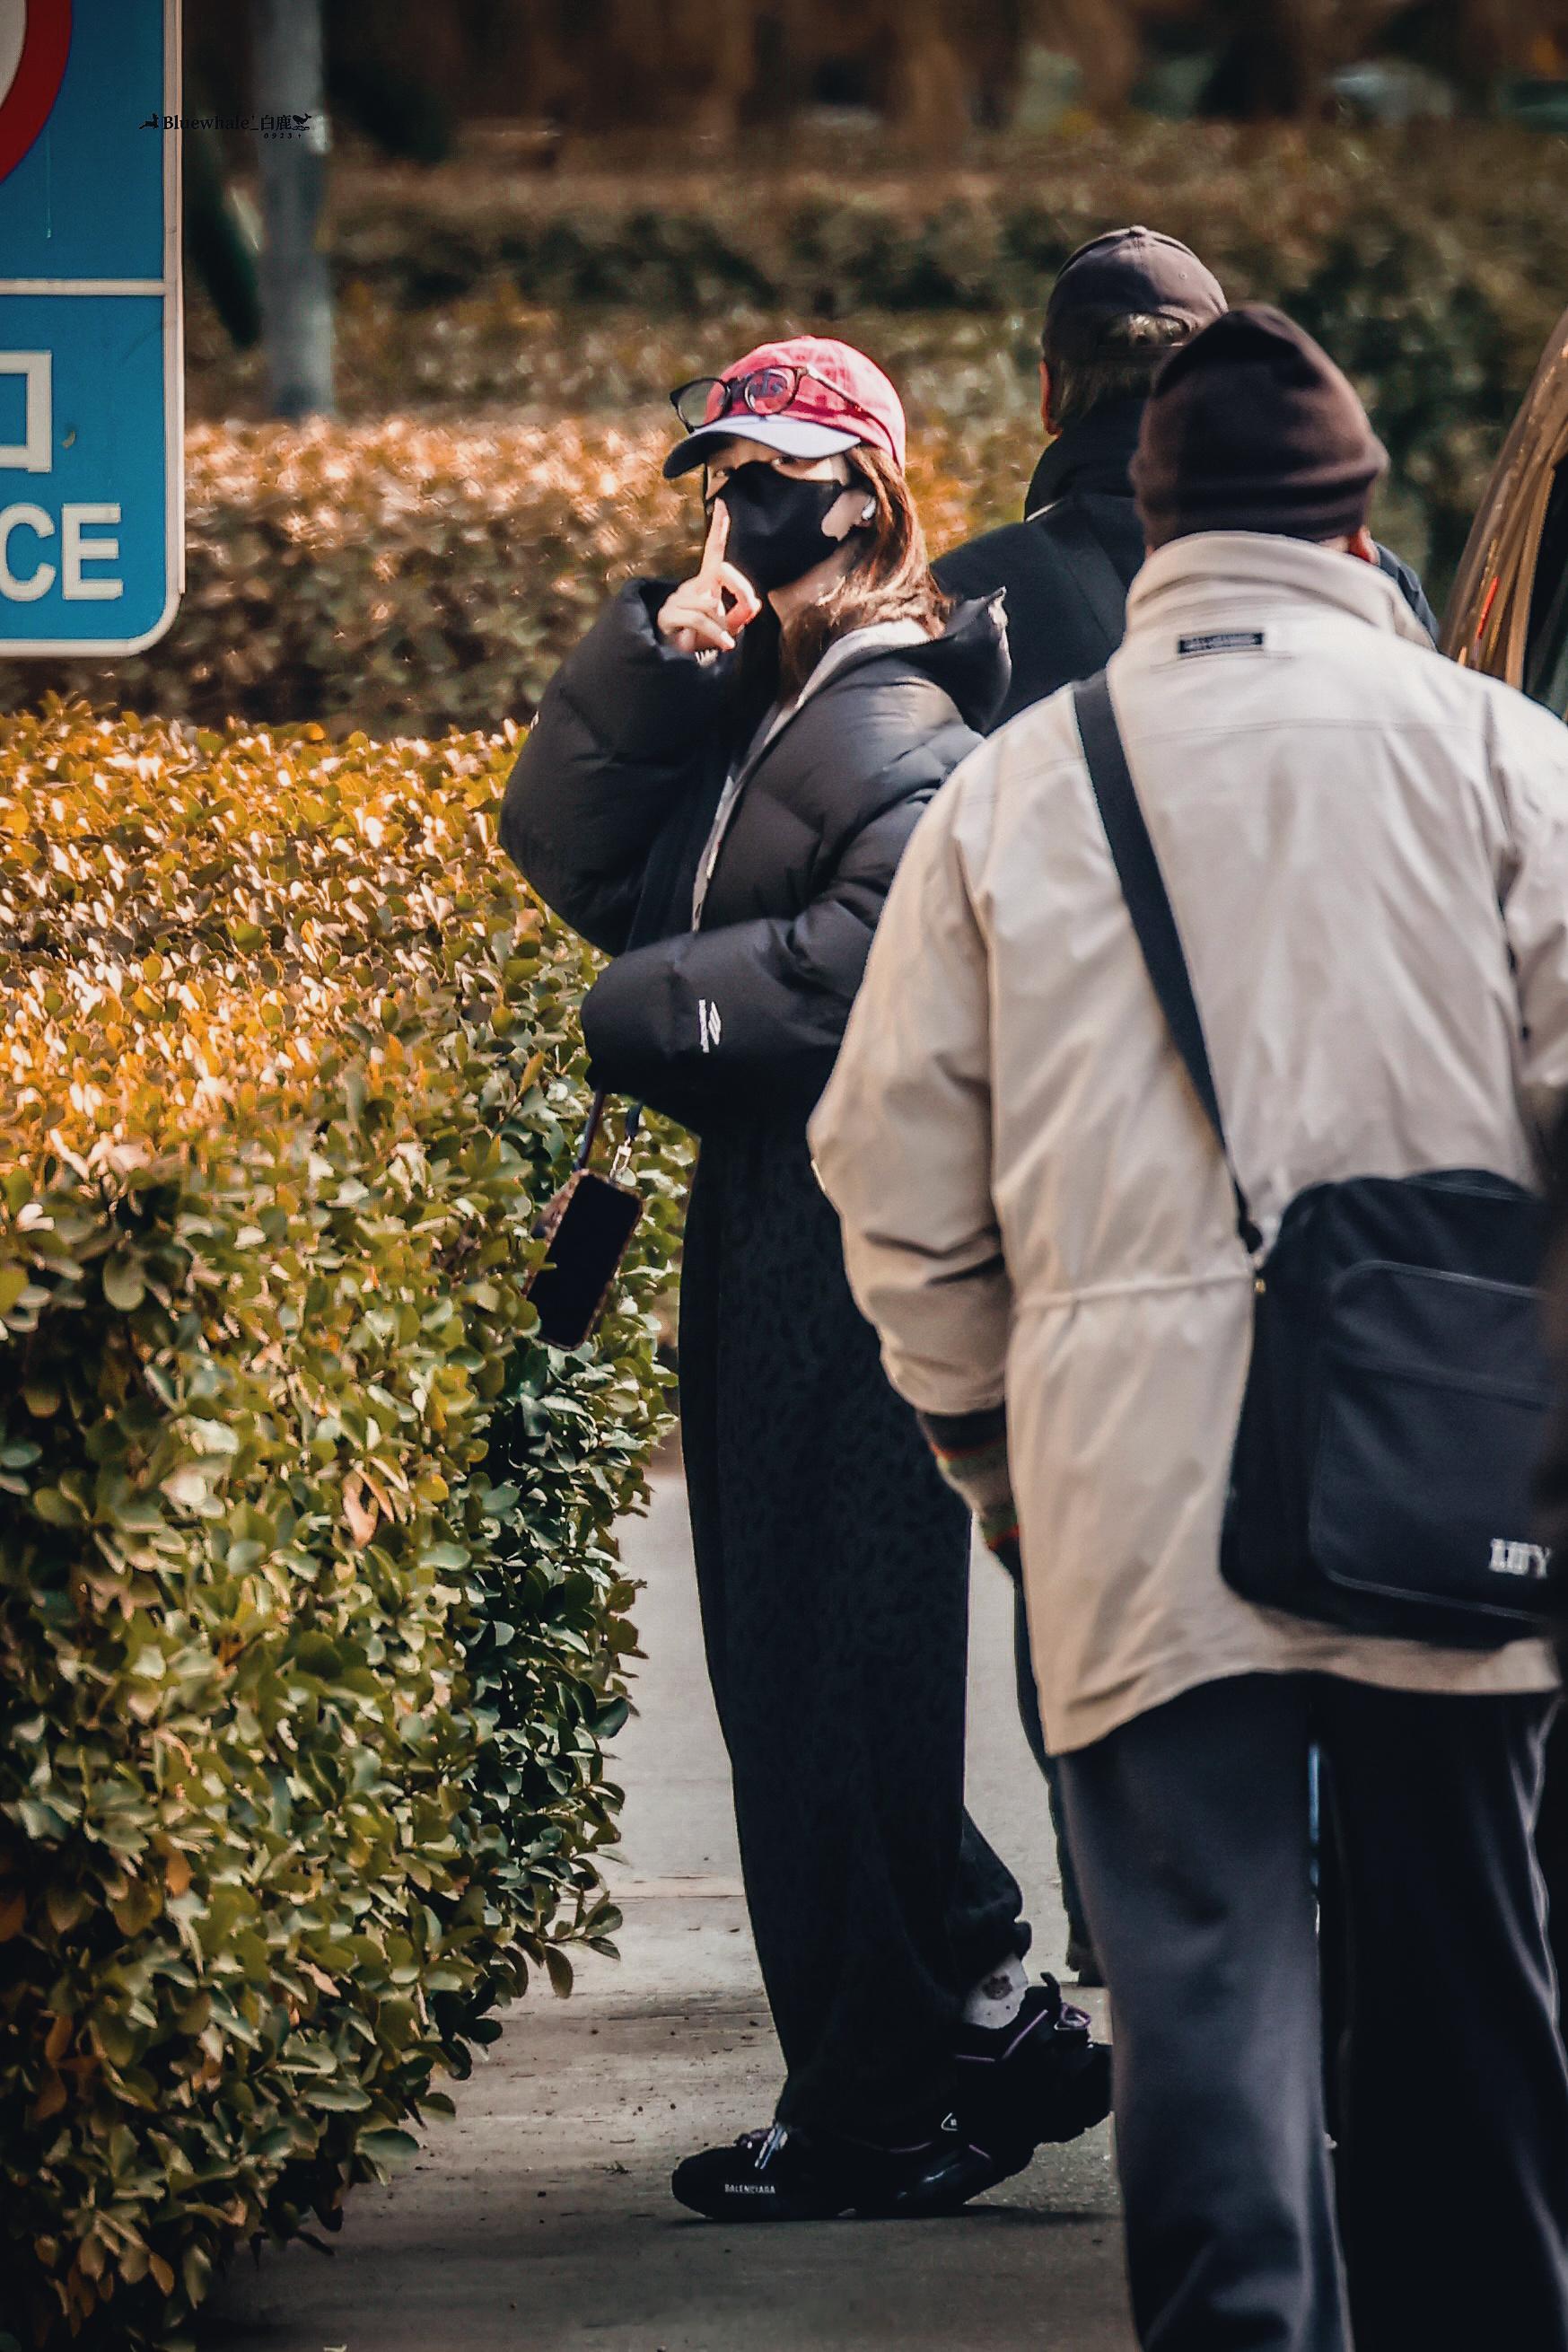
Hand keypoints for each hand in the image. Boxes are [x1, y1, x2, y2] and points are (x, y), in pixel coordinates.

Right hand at [657, 501, 761, 654]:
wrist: (673, 658)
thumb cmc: (700, 638)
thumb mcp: (727, 626)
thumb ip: (740, 613)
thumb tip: (754, 603)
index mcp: (705, 583)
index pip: (713, 551)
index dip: (718, 528)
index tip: (722, 504)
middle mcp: (691, 585)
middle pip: (720, 572)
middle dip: (740, 590)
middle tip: (746, 609)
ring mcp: (678, 598)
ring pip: (711, 604)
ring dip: (722, 626)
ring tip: (721, 639)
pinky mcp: (669, 614)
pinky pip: (700, 619)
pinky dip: (717, 635)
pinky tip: (725, 645)